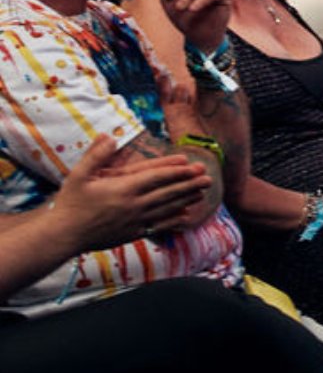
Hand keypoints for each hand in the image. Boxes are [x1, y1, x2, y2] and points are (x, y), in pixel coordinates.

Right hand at [52, 135, 211, 249]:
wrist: (63, 236)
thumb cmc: (70, 204)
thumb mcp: (79, 175)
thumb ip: (96, 155)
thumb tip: (110, 136)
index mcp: (124, 188)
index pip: (157, 177)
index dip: (176, 170)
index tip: (192, 164)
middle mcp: (134, 205)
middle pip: (168, 192)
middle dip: (189, 183)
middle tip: (208, 176)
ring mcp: (135, 221)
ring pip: (167, 208)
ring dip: (186, 198)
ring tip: (202, 192)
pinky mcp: (132, 234)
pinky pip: (158, 226)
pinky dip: (173, 219)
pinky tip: (185, 215)